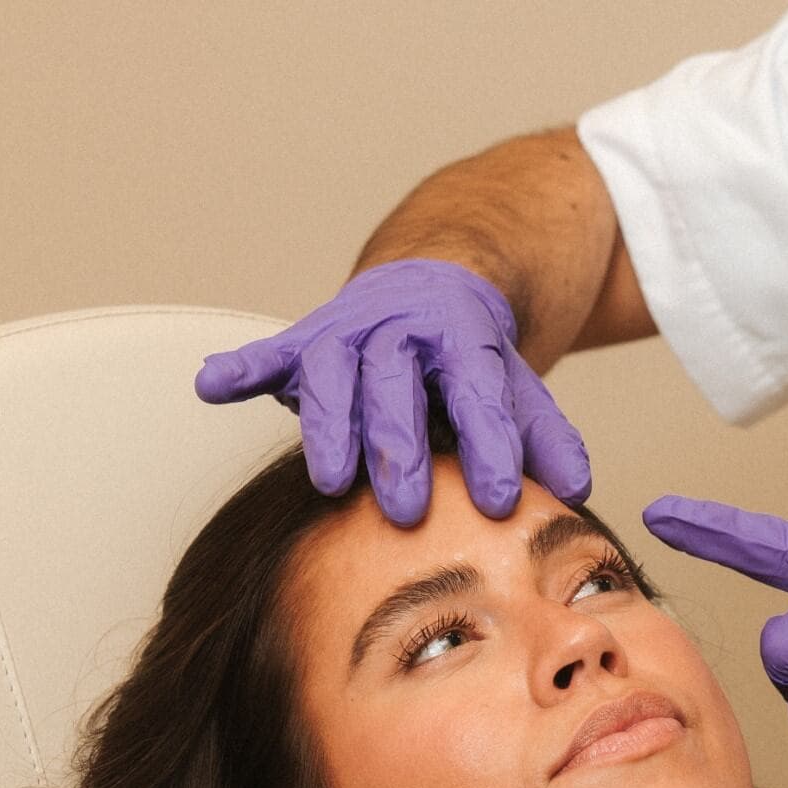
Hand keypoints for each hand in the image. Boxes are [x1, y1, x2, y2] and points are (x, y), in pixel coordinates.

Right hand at [195, 258, 590, 525]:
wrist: (431, 278)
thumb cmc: (471, 353)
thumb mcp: (514, 384)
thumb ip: (542, 435)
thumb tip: (577, 492)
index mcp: (462, 338)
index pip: (479, 392)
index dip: (490, 444)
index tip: (500, 499)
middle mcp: (400, 330)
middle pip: (396, 385)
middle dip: (400, 446)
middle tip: (408, 509)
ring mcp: (347, 330)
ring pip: (332, 372)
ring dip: (329, 426)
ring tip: (331, 481)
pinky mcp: (305, 337)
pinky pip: (268, 352)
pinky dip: (240, 368)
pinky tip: (210, 386)